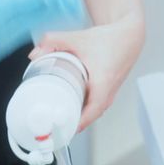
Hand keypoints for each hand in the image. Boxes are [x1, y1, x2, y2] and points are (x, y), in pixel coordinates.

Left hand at [29, 16, 144, 131]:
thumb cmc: (109, 39)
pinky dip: (87, 109)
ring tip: (63, 119)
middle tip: (56, 127)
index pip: (92, 112)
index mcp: (103, 83)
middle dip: (74, 123)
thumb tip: (34, 54)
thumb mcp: (77, 38)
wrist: (129, 35)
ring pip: (95, 112)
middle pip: (91, 116)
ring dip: (81, 117)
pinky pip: (99, 106)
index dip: (77, 123)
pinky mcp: (111, 90)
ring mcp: (111, 93)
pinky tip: (76, 107)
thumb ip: (53, 41)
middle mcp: (109, 91)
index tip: (64, 130)